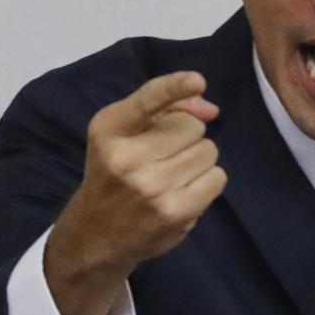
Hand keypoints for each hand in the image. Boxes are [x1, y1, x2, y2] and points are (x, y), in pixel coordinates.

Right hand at [45, 71, 225, 314]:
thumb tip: (210, 109)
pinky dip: (207, 181)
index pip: (149, 99)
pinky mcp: (175, 212)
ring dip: (198, 159)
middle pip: (192, 127)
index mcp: (109, 130)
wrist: (97, 233)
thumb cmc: (115, 174)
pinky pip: (217, 178)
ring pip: (208, 151)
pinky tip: (184, 189)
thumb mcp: (122, 133)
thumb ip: (165, 109)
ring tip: (172, 174)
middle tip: (164, 156)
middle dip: (186, 137)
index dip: (176, 87)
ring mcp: (152, 187)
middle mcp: (127, 157)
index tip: (198, 80)